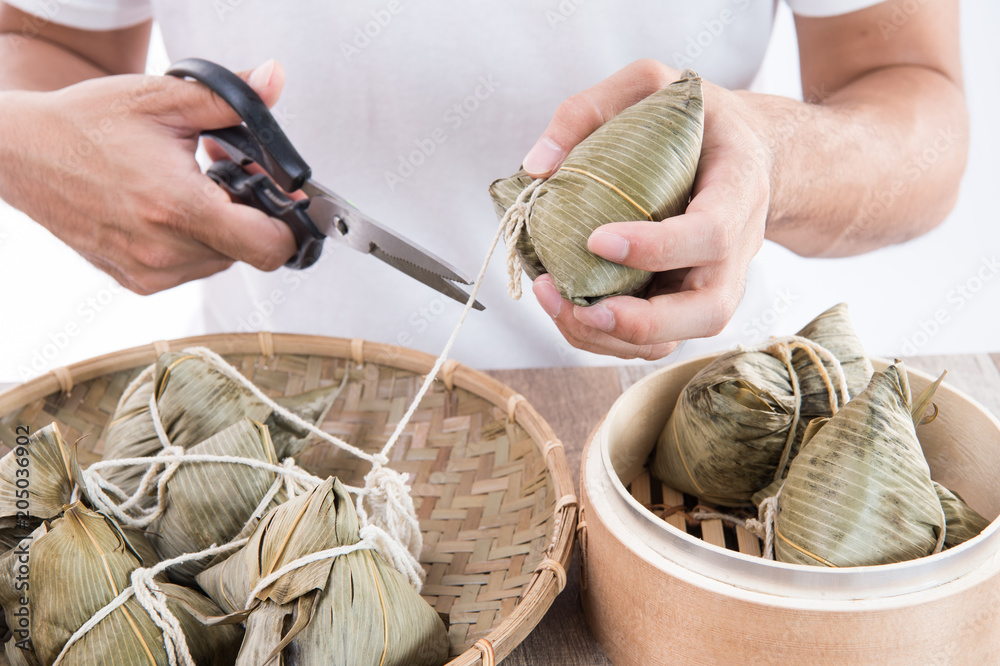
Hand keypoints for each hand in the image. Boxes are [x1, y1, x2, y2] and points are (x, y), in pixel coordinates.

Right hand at [0, 60, 296, 294]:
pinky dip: (194, 242)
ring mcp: (149, 272)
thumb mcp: (164, 98)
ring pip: (222, 262)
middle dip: (253, 216)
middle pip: (249, 252)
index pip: (268, 245)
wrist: (22, 152)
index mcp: (177, 206)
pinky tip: (171, 209)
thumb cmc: (86, 124)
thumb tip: (274, 80)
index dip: (290, 224)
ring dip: (223, 229)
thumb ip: (231, 99)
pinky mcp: (135, 281)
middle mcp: (163, 250)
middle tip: (231, 177)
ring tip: (194, 187)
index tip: (288, 200)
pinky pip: (191, 269)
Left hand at [522, 60, 770, 359]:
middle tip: (582, 307)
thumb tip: (537, 164)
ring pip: (674, 338)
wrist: (745, 153)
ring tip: (556, 303)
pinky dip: (604, 335)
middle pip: (708, 310)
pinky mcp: (685, 302)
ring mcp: (714, 283)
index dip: (658, 247)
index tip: (597, 239)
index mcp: (739, 189)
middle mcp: (737, 250)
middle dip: (641, 321)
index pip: (711, 233)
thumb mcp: (651, 84)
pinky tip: (565, 305)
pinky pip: (650, 338)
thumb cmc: (698, 120)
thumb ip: (592, 108)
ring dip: (611, 336)